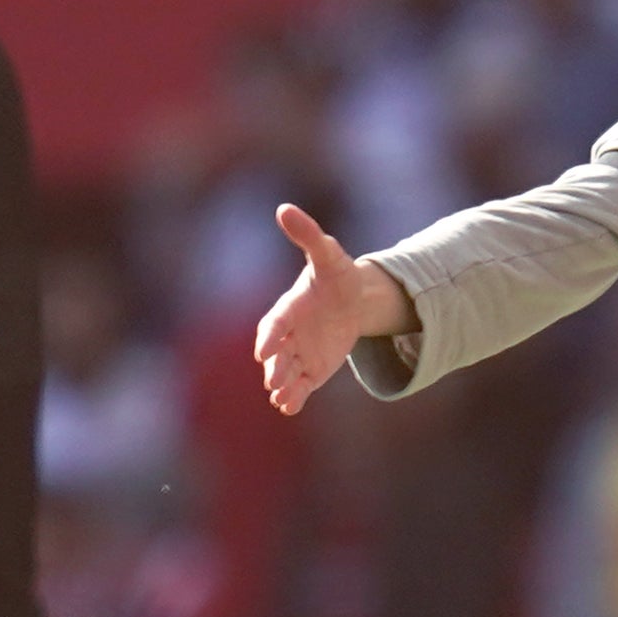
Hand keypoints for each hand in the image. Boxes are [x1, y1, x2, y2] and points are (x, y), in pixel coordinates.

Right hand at [255, 204, 406, 416]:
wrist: (353, 299)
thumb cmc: (337, 274)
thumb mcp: (328, 254)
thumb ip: (308, 235)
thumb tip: (284, 209)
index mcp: (288, 308)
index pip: (274, 323)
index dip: (270, 336)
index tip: (264, 350)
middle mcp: (289, 334)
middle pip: (278, 354)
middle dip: (276, 367)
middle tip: (273, 381)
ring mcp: (298, 353)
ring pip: (287, 373)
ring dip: (283, 386)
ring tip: (282, 399)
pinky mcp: (310, 369)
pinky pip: (301, 385)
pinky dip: (295, 397)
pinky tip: (291, 408)